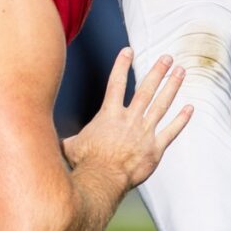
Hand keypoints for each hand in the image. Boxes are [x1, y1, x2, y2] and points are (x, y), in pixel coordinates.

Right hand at [62, 49, 190, 191]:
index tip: (129, 50)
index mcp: (109, 115)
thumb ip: (64, 135)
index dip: (121, 65)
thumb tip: (40, 133)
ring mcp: (144, 133)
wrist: (101, 180)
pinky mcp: (155, 148)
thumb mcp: (69, 145)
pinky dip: (181, 120)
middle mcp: (129, 119)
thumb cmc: (83, 163)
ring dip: (172, 86)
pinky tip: (191, 108)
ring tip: (182, 71)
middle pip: (146, 89)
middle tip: (167, 57)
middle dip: (157, 71)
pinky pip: (171, 131)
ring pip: (161, 104)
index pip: (115, 84)